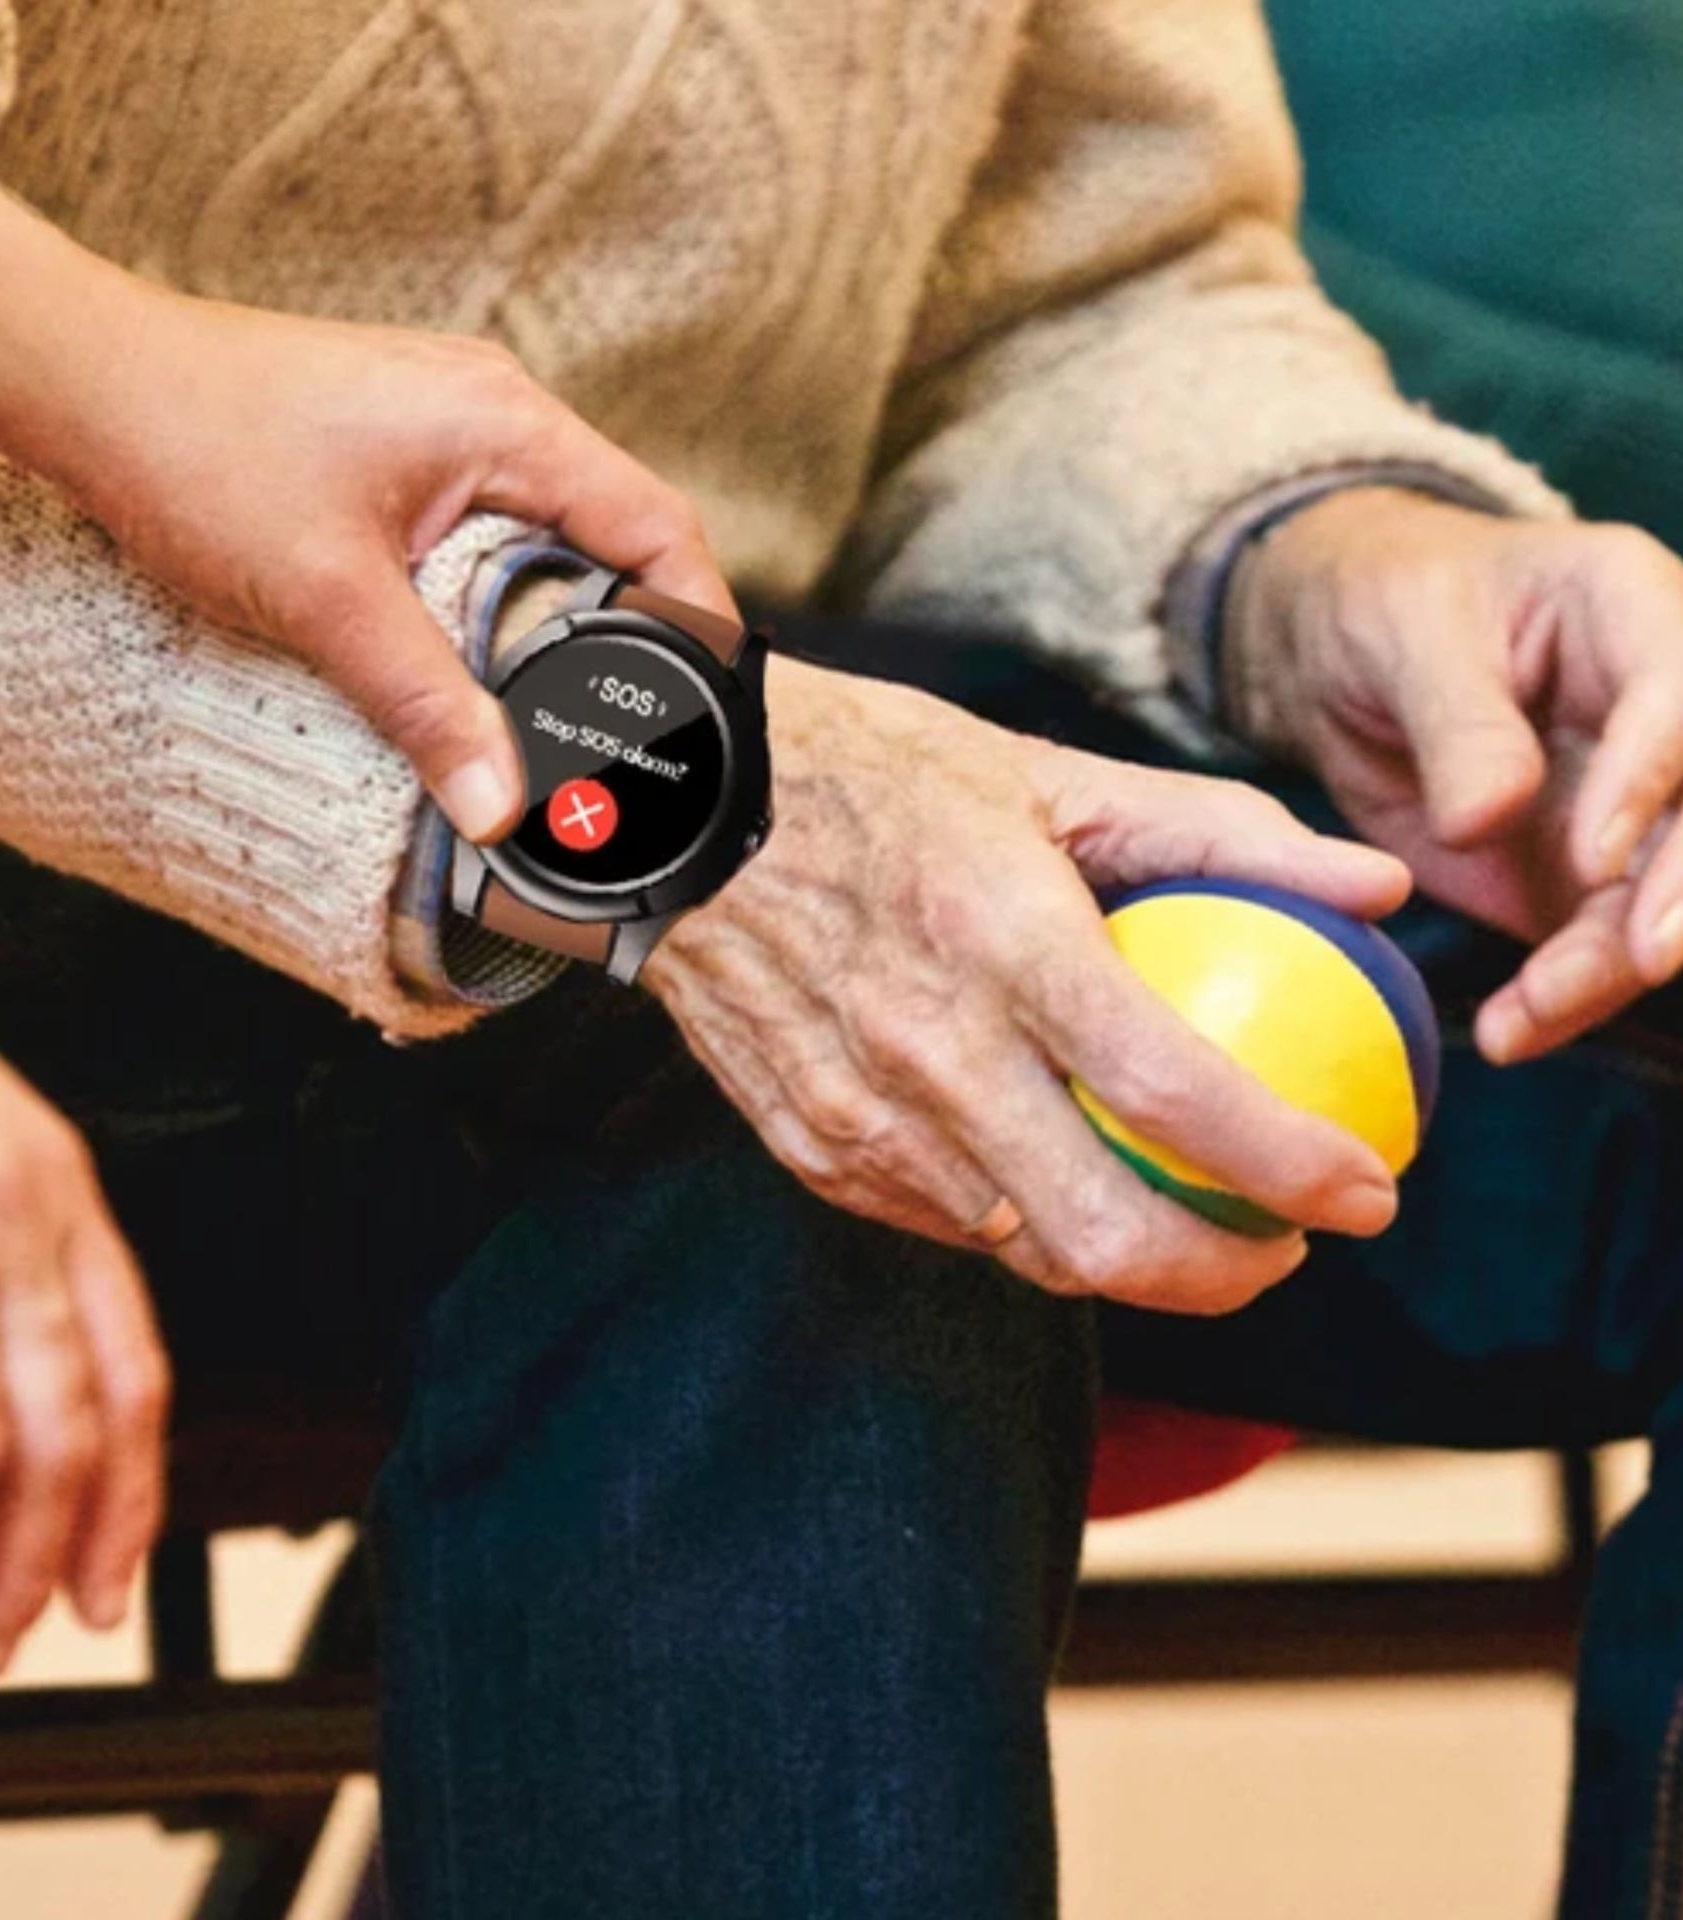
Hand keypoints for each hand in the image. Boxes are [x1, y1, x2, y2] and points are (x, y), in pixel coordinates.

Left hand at [29, 288, 731, 842]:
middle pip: (619, 533)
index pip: (658, 523)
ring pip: (556, 536)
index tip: (714, 705)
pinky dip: (509, 597)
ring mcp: (450, 424)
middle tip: (638, 731)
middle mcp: (495, 412)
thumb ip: (427, 706)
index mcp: (507, 424)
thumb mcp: (328, 600)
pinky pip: (497, 530)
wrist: (85, 384)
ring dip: (567, 619)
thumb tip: (501, 812)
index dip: (704, 618)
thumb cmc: (199, 453)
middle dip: (637, 634)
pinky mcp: (407, 449)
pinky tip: (483, 658)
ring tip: (567, 711)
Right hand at [643, 659, 1410, 1315]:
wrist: (679, 813)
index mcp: (1004, 943)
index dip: (1298, 1167)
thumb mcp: (1052, 773)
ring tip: (1185, 1213)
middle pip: (1107, 1236)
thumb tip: (1377, 891)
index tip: (1371, 1190)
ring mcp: (860, 1119)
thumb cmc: (874, 774)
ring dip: (1133, 1261)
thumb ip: (1224, 835)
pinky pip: (950, 1227)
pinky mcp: (812, 1150)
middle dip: (1229, 1274)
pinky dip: (1028, 1224)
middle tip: (1282, 1242)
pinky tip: (1061, 1176)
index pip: (1179, 1096)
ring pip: (1030, 1255)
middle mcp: (929, 1053)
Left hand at [1227, 489, 1682, 1062]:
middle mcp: (1664, 712)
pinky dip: (1565, 999)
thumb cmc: (1385, 607)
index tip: (1592, 858)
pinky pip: (1601, 948)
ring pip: (1666, 897)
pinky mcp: (1592, 877)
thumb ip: (1456, 722)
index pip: (1680, 699)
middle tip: (1636, 961)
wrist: (1342, 658)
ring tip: (1530, 1013)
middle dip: (1680, 893)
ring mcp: (1638, 802)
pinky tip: (1512, 1033)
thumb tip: (1487, 818)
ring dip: (1616, 967)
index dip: (1649, 780)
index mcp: (1634, 609)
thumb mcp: (1403, 636)